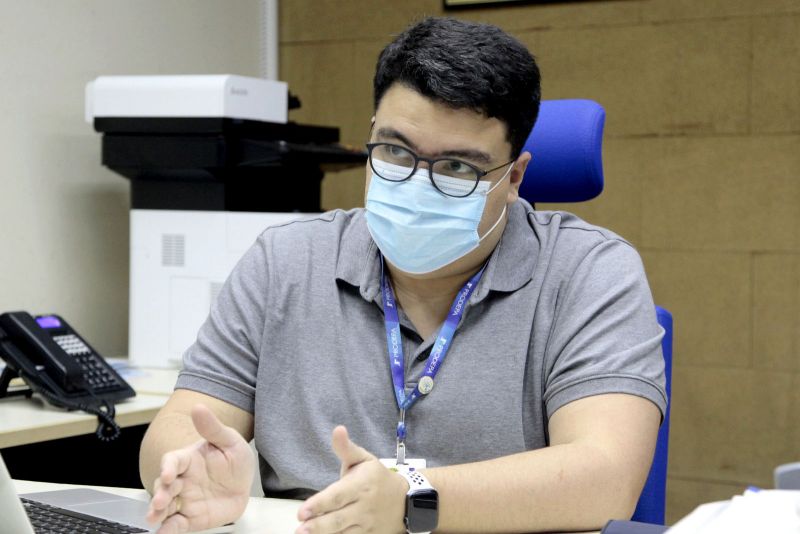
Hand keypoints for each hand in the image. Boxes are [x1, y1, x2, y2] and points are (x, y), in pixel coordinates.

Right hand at [147, 404, 254, 533]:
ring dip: (157, 512)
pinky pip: (176, 525)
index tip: (168, 474)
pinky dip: (168, 529)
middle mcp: (182, 480)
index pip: (172, 460)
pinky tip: (163, 532)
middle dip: (159, 494)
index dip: (168, 466)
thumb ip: (213, 427)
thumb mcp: (229, 440)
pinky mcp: (190, 517)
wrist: (245, 484)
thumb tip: (198, 407)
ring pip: (165, 506)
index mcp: (188, 459)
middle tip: (159, 501)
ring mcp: (185, 499)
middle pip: (164, 486)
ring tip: (154, 518)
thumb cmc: (234, 459)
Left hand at [296, 426, 407, 533]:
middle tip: (300, 529)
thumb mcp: (364, 459)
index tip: (301, 512)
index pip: (337, 496)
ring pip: (344, 533)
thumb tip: (337, 430)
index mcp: (361, 485)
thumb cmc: (377, 478)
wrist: (405, 500)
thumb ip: (346, 448)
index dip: (319, 504)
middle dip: (318, 526)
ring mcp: (366, 524)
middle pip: (338, 519)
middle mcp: (364, 506)